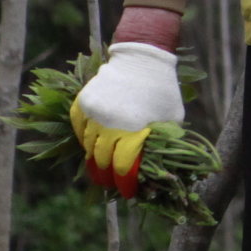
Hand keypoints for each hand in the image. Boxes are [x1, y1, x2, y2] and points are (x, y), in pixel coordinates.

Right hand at [71, 42, 182, 197]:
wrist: (142, 58)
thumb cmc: (162, 89)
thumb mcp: (172, 117)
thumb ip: (162, 142)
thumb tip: (156, 166)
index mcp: (134, 128)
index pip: (124, 166)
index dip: (125, 183)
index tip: (128, 193)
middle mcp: (109, 123)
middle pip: (102, 161)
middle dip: (107, 177)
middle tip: (111, 185)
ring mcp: (92, 113)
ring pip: (88, 146)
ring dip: (94, 160)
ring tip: (101, 170)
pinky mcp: (82, 103)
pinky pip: (78, 129)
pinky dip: (84, 140)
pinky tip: (91, 147)